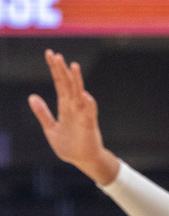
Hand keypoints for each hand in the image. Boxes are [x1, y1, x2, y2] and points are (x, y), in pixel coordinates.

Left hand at [29, 50, 119, 183]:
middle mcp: (74, 107)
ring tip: (73, 66)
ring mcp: (82, 114)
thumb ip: (42, 112)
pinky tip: (84, 95)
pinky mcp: (89, 125)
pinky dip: (88, 104)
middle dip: (62, 70)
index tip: (50, 54)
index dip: (55, 69)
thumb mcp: (50, 128)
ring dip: (77, 80)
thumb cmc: (68, 145)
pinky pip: (89, 112)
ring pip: (79, 93)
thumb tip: (32, 96)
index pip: (60, 83)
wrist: (82, 160)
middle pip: (68, 84)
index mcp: (64, 106)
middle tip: (56, 55)